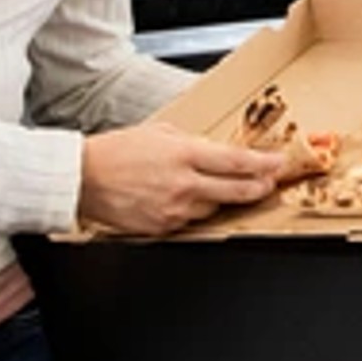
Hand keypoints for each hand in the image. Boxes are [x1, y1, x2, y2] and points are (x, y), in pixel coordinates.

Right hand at [77, 124, 280, 234]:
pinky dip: (194, 210)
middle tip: (269, 183)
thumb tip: (213, 151)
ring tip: (214, 187)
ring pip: (215, 208)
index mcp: (183, 155)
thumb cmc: (115, 152)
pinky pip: (191, 221)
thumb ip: (190, 143)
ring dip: (222, 198)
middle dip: (259, 187)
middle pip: (236, 191)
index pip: (236, 161)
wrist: (82, 179)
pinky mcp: (163, 227)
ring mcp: (174, 209)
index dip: (264, 164)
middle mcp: (183, 184)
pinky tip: (184, 199)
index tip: (279, 163)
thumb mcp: (158, 133)